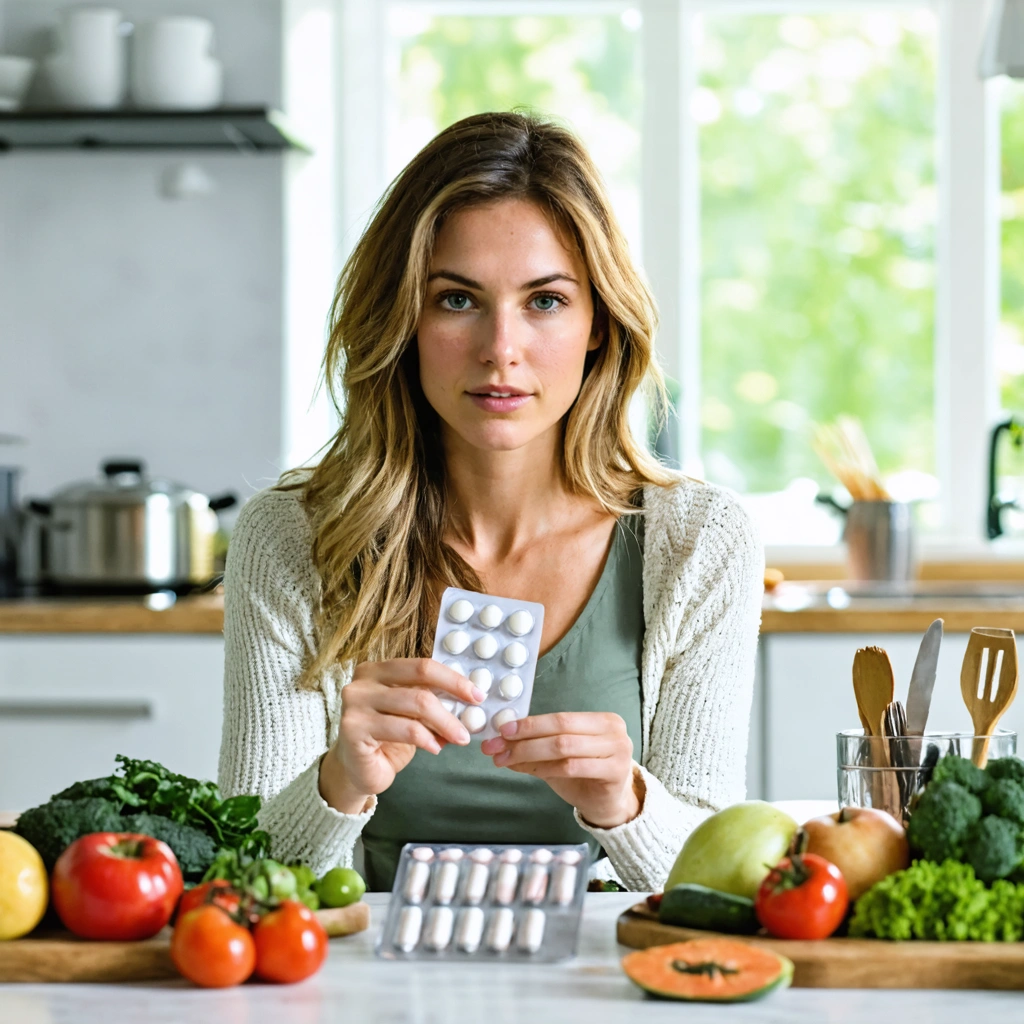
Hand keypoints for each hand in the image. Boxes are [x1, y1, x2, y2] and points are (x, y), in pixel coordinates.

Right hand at [320, 659, 484, 813]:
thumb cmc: (387, 739)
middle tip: (474, 719)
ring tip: (460, 738)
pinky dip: (427, 738)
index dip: (453, 679)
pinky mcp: (354, 728)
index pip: (422, 666)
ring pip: (416, 704)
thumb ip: (431, 703)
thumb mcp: (412, 715)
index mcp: (378, 670)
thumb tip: (469, 703)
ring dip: (445, 723)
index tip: (477, 694)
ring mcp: (355, 703)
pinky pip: (405, 729)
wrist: (357, 771)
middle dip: (454, 697)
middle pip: (420, 680)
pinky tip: (436, 748)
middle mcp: (363, 681)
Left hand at [480, 712, 642, 828]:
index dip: (530, 723)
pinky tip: (529, 770)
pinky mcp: (615, 772)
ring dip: (528, 753)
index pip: (560, 718)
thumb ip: (535, 747)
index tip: (502, 730)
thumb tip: (500, 741)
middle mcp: (613, 730)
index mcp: (601, 719)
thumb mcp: (558, 758)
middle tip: (496, 746)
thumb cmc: (584, 775)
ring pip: (563, 747)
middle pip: (561, 730)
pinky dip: (545, 768)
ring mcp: (617, 750)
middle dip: (524, 738)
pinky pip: (571, 767)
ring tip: (505, 759)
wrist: (608, 804)